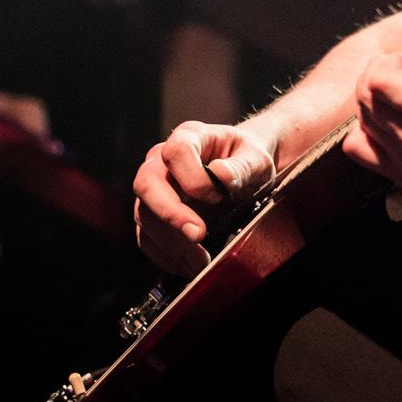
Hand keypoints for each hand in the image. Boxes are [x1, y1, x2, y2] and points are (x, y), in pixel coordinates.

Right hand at [133, 121, 277, 275]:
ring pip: (144, 216)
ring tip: (201, 261)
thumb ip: (242, 166)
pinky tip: (190, 265)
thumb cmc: (248, 160)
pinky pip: (147, 239)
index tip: (219, 196)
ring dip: (171, 243)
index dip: (193, 177)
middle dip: (170, 214)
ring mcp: (154, 190)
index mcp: (190, 137)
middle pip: (147, 184)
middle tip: (198, 236)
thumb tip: (220, 175)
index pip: (176, 152)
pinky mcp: (153, 217)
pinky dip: (167, 256)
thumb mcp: (256, 159)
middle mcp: (163, 162)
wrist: (244, 172)